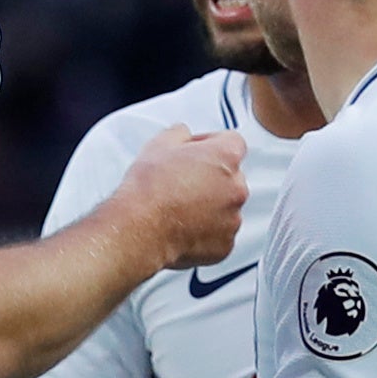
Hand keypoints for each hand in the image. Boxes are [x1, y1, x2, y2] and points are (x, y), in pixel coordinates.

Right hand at [112, 124, 244, 270]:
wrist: (140, 228)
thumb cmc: (149, 189)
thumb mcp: (160, 144)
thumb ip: (180, 133)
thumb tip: (183, 135)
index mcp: (226, 156)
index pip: (232, 142)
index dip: (211, 145)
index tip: (196, 152)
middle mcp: (236, 187)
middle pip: (231, 177)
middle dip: (212, 178)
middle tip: (184, 182)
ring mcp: (233, 218)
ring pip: (226, 207)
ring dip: (210, 206)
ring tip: (181, 208)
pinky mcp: (225, 244)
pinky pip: (220, 234)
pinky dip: (207, 231)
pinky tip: (184, 227)